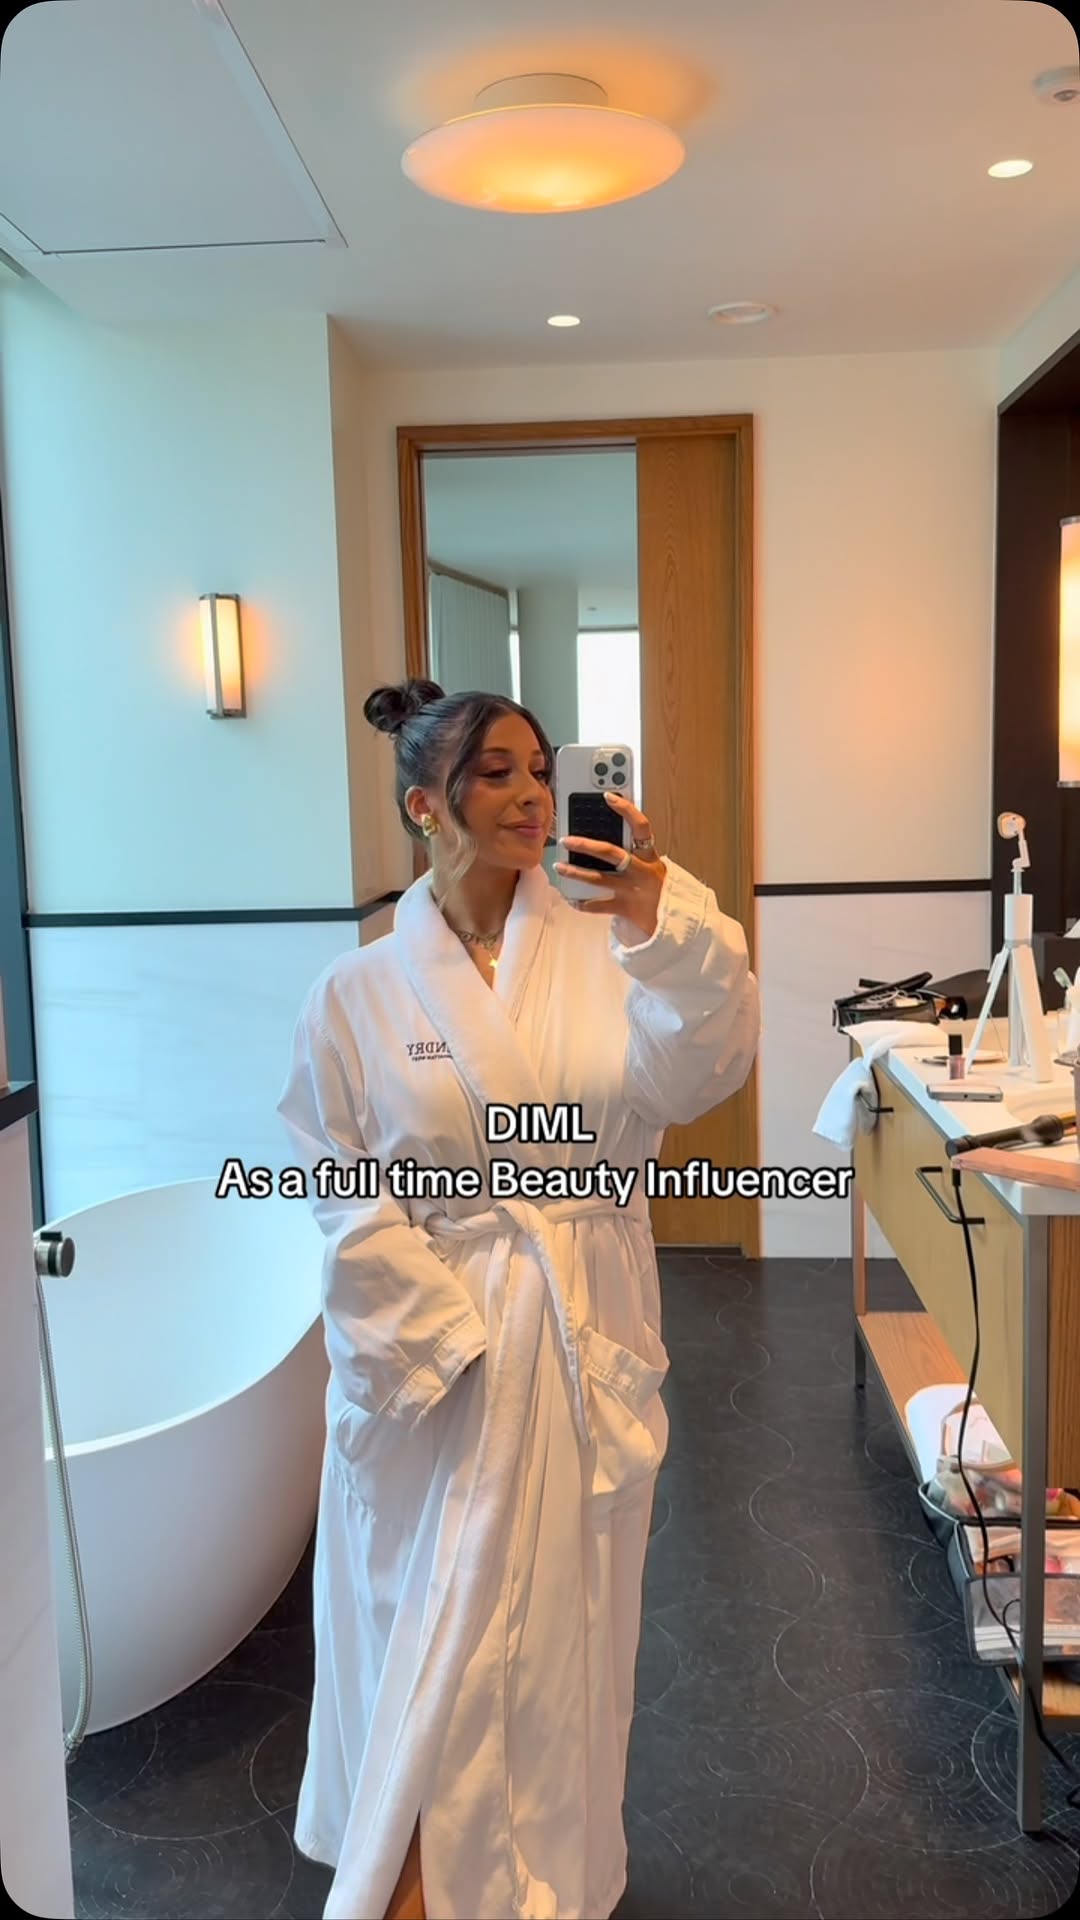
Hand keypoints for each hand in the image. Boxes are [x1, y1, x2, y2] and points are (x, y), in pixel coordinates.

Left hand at [555, 792, 666, 937]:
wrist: (677, 922)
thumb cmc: (662, 891)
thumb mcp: (654, 868)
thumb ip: (637, 853)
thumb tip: (610, 835)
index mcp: (650, 856)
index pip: (641, 826)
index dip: (625, 809)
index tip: (608, 796)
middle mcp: (641, 870)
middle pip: (610, 853)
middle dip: (585, 845)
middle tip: (566, 839)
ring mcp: (632, 890)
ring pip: (599, 879)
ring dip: (576, 872)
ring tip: (559, 866)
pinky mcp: (626, 908)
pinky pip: (599, 906)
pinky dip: (583, 903)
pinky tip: (572, 899)